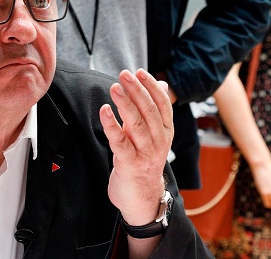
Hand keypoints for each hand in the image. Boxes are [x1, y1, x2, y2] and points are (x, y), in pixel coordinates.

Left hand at [100, 69, 173, 225]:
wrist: (142, 198)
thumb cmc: (144, 161)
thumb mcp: (154, 135)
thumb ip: (154, 110)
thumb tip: (161, 84)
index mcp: (165, 131)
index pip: (162, 105)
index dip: (151, 87)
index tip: (139, 72)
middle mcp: (159, 141)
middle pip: (149, 111)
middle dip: (137, 90)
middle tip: (124, 74)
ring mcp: (145, 153)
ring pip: (136, 124)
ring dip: (125, 104)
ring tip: (115, 87)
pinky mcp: (130, 163)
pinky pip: (120, 141)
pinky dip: (111, 125)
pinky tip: (104, 110)